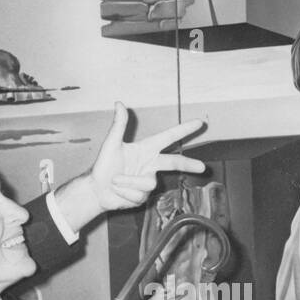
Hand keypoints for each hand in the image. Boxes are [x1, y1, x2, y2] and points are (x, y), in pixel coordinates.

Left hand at [54, 102, 206, 231]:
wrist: (96, 190)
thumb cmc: (103, 166)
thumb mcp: (111, 144)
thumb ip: (119, 125)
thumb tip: (119, 103)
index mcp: (145, 149)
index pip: (168, 137)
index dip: (184, 130)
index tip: (199, 123)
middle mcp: (150, 164)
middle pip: (174, 162)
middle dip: (189, 164)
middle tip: (203, 167)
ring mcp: (148, 181)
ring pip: (148, 183)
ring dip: (128, 182)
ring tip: (115, 181)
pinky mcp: (144, 196)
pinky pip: (140, 194)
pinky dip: (126, 192)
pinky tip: (118, 191)